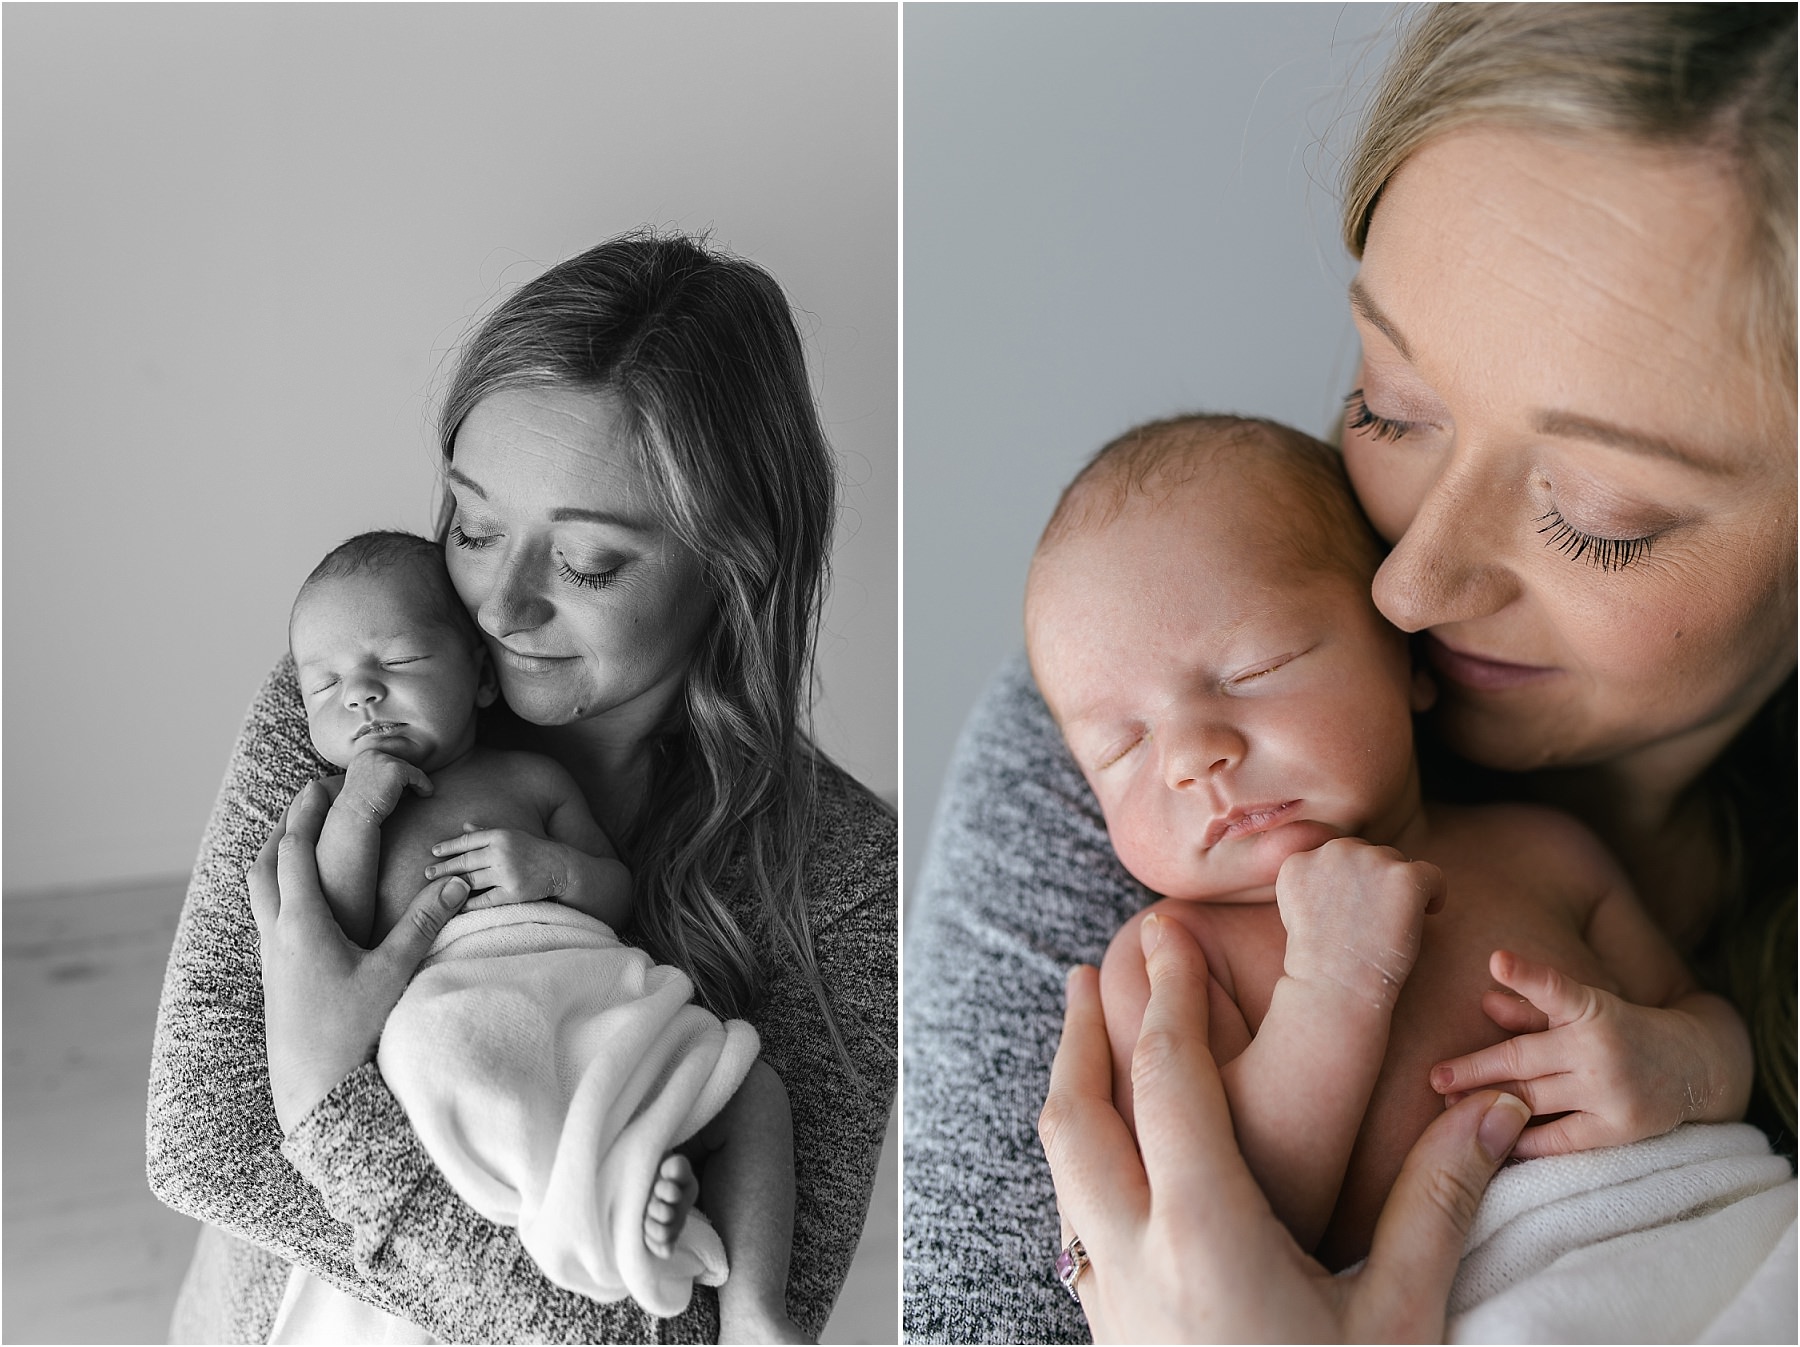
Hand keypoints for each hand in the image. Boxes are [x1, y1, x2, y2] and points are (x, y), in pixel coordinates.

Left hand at [248, 779, 471, 1132]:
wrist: (312, 1091)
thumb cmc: (351, 1033)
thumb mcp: (394, 973)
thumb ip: (423, 923)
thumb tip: (456, 882)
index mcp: (301, 924)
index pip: (294, 851)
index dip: (308, 814)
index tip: (324, 785)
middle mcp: (276, 933)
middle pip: (265, 862)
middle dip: (286, 824)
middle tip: (308, 797)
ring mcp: (269, 956)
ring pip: (257, 889)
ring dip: (273, 855)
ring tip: (295, 836)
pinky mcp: (272, 975)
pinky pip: (263, 914)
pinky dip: (275, 886)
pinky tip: (297, 896)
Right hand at [338, 748, 432, 825]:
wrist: (355, 816)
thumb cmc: (361, 807)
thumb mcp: (367, 784)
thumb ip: (380, 775)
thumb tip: (405, 776)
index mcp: (363, 756)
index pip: (387, 762)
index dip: (397, 776)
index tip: (405, 788)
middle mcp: (372, 754)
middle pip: (399, 763)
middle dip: (406, 778)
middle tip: (412, 792)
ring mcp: (384, 759)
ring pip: (408, 769)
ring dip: (416, 782)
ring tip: (422, 792)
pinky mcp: (396, 768)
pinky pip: (417, 774)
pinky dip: (424, 784)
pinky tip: (426, 793)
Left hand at [426, 824, 569, 906]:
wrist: (560, 867)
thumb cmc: (533, 850)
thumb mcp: (512, 834)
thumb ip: (487, 831)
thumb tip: (464, 826)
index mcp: (500, 836)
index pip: (468, 840)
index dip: (449, 846)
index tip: (434, 851)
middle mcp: (502, 853)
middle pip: (465, 861)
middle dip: (443, 867)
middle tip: (427, 872)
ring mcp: (507, 873)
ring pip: (471, 880)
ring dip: (451, 884)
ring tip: (436, 887)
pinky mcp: (513, 893)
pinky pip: (484, 899)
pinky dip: (468, 903)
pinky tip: (456, 905)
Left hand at [1040, 910, 1528, 1342]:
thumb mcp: (1402, 1323)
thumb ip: (1437, 1205)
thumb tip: (1491, 1111)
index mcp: (1204, 1237)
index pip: (1168, 1085)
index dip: (1170, 1001)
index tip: (1169, 937)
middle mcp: (1132, 1257)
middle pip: (1075, 1112)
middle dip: (1082, 1031)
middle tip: (1097, 967)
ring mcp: (1105, 1296)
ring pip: (1059, 1165)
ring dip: (1070, 1086)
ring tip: (1085, 1035)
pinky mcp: (1103, 1327)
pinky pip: (1069, 1213)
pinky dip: (1077, 1150)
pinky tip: (1110, 1145)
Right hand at [1277, 837, 1445, 1011]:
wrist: (1335, 986)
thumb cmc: (1318, 962)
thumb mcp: (1295, 913)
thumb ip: (1314, 882)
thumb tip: (1351, 874)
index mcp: (1300, 861)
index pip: (1334, 857)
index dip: (1349, 883)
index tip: (1355, 912)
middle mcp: (1333, 852)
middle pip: (1366, 854)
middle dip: (1373, 881)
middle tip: (1375, 920)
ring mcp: (1369, 861)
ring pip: (1396, 862)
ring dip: (1398, 887)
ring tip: (1393, 923)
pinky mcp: (1403, 877)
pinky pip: (1431, 874)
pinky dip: (1434, 893)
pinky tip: (1428, 914)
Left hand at [1430, 949, 1729, 1157]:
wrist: (1698, 1066)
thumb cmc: (1622, 1029)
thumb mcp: (1585, 1009)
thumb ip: (1533, 1007)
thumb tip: (1485, 1002)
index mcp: (1592, 1009)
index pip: (1556, 990)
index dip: (1527, 974)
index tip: (1497, 959)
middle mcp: (1600, 1049)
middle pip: (1523, 1060)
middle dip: (1474, 1069)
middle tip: (1434, 1077)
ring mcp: (1610, 1092)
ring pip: (1533, 1100)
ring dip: (1488, 1103)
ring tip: (1448, 1108)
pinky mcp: (1619, 1129)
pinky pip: (1559, 1140)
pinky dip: (1523, 1140)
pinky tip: (1491, 1139)